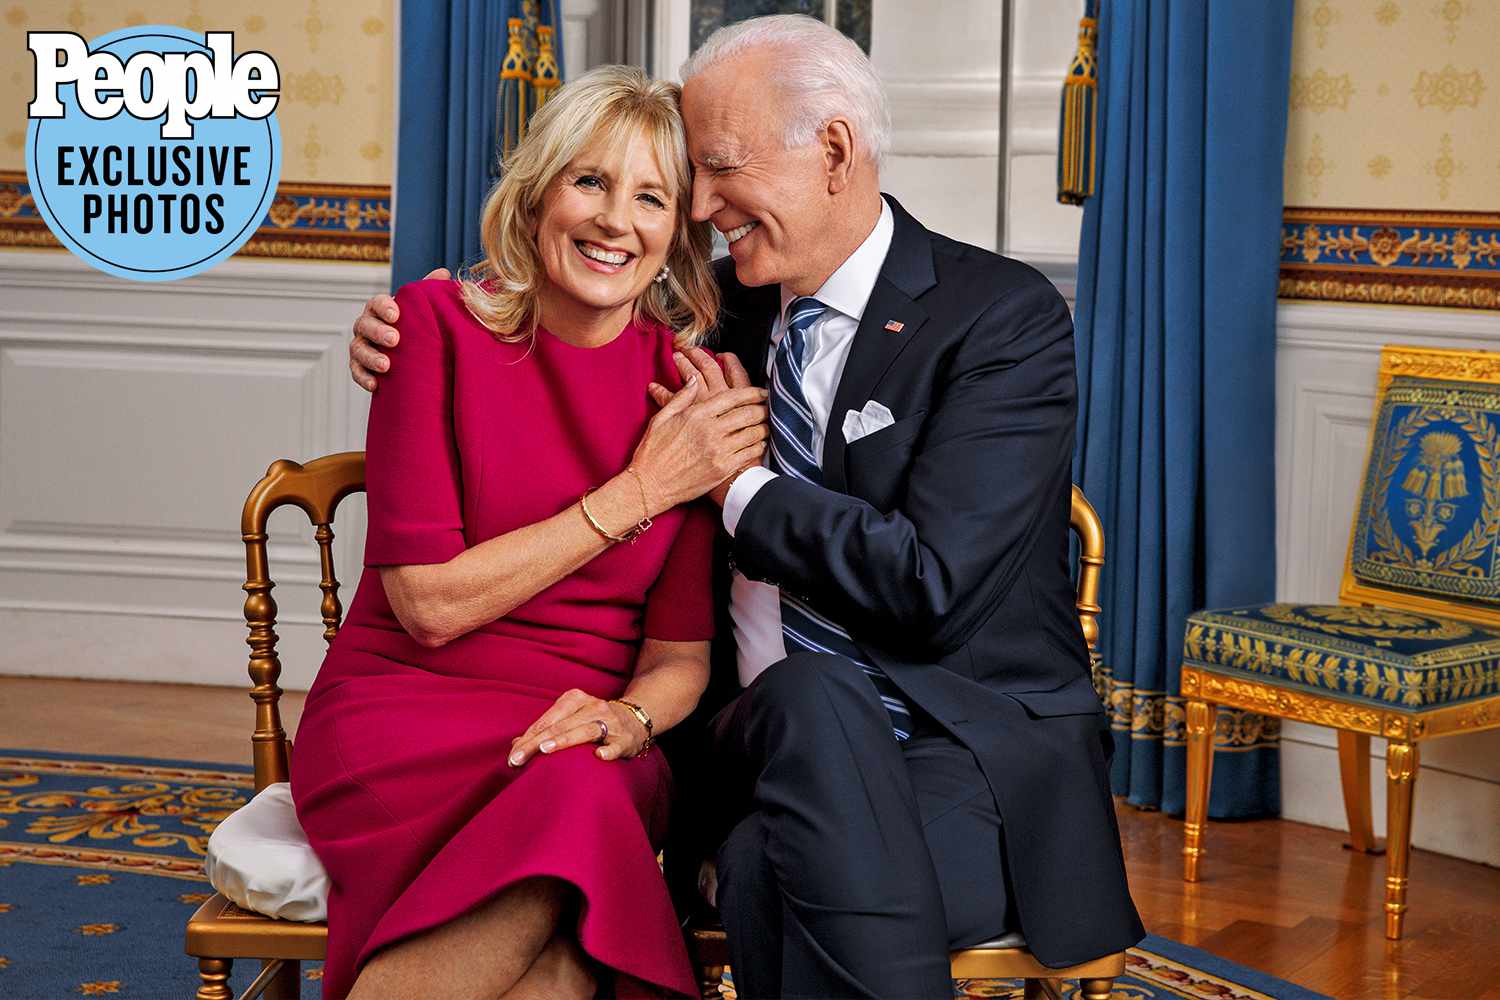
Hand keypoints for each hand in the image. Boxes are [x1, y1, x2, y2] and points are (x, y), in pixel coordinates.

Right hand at [349, 266, 451, 390]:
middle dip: (377, 332)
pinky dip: (363, 378)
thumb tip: (442, 273)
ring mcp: (362, 346)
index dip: (383, 307)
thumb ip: (431, 291)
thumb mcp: (426, 310)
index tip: (396, 314)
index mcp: (382, 309)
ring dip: (370, 357)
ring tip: (386, 366)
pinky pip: (356, 372)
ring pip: (358, 349)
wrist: (415, 357)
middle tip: (394, 340)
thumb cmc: (419, 328)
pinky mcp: (361, 367)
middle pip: (364, 325)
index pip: (376, 303)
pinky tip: (375, 385)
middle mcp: (368, 325)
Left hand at [507, 689, 648, 765]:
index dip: (527, 738)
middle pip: (560, 725)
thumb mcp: (570, 718)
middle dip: (536, 743)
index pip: (546, 720)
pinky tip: (599, 756)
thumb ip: (545, 730)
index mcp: (575, 699)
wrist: (636, 718)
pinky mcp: (625, 739)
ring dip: (565, 740)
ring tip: (546, 749)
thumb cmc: (594, 721)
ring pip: (585, 730)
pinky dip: (608, 750)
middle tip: (517, 760)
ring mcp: (609, 722)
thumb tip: (515, 744)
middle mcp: (592, 707)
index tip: (511, 756)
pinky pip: (616, 745)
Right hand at [648, 350, 765, 507]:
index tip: (761, 392)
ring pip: (752, 433)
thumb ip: (681, 397)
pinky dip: (758, 446)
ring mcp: (718, 451)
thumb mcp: (661, 418)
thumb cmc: (653, 451)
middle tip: (767, 408)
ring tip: (766, 424)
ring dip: (763, 427)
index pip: (733, 397)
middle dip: (762, 409)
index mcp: (697, 415)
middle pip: (747, 413)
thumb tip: (694, 379)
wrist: (650, 485)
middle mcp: (710, 431)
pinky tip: (758, 443)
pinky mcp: (722, 469)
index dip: (752, 393)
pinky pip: (749, 453)